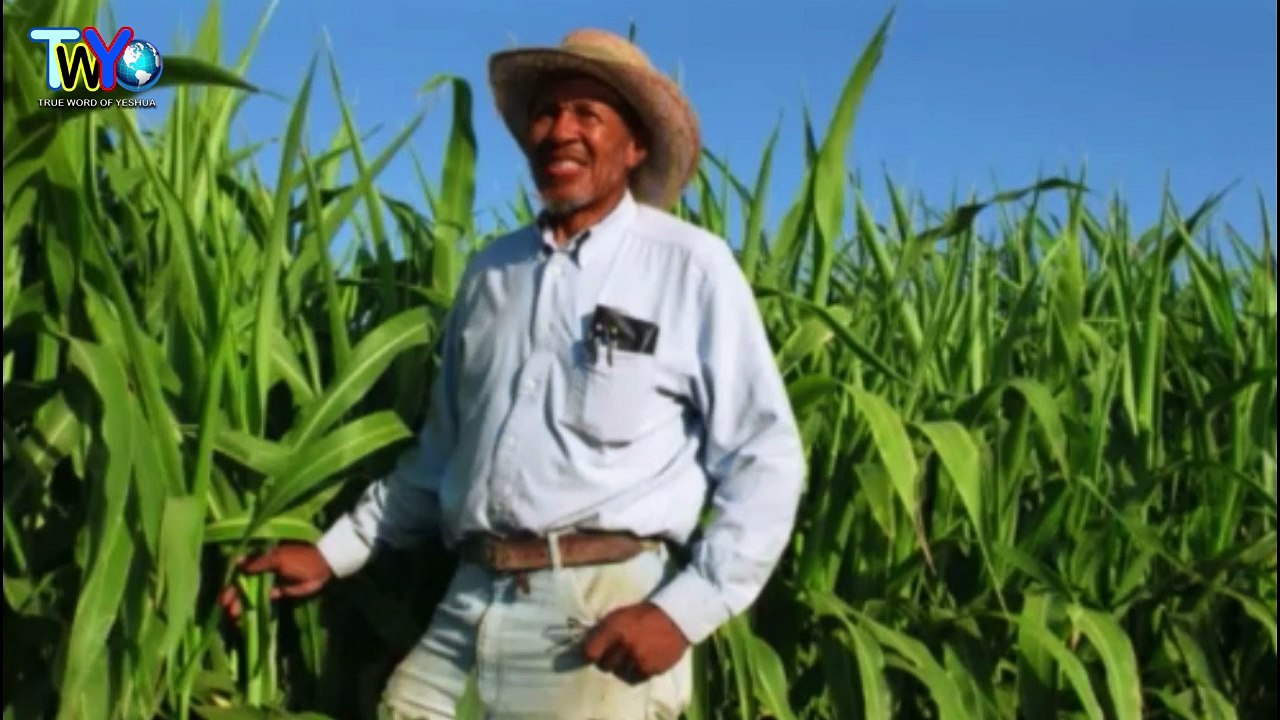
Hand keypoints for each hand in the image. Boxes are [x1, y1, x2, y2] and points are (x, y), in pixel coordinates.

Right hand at [218, 543, 333, 618]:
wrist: (321, 567)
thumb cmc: (300, 560)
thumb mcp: (280, 559)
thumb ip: (260, 562)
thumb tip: (238, 563)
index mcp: (260, 558)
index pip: (240, 571)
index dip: (230, 583)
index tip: (224, 597)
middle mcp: (261, 569)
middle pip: (242, 584)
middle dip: (233, 597)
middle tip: (227, 610)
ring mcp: (268, 580)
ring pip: (250, 593)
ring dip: (241, 603)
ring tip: (234, 616)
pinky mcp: (277, 590)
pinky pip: (262, 598)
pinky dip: (253, 606)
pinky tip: (245, 616)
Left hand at [580, 602, 688, 683]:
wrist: (674, 618)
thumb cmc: (643, 614)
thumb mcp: (619, 615)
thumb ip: (604, 631)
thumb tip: (587, 647)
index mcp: (614, 629)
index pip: (589, 653)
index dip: (590, 654)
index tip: (593, 653)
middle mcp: (625, 646)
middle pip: (604, 666)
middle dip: (608, 660)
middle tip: (616, 653)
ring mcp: (638, 660)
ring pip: (619, 674)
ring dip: (622, 667)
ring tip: (631, 656)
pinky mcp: (650, 670)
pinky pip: (634, 678)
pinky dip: (636, 672)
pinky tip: (641, 660)